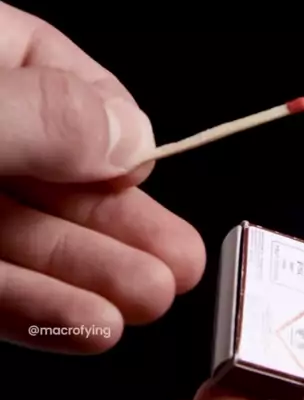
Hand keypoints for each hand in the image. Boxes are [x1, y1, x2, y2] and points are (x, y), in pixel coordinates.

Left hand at [0, 2, 204, 352]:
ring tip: (152, 298)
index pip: (57, 73)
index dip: (112, 126)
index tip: (149, 168)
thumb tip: (130, 138)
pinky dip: (37, 310)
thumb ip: (45, 113)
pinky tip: (87, 326)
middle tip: (182, 259)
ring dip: (93, 273)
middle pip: (55, 169)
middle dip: (123, 222)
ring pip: (25, 235)